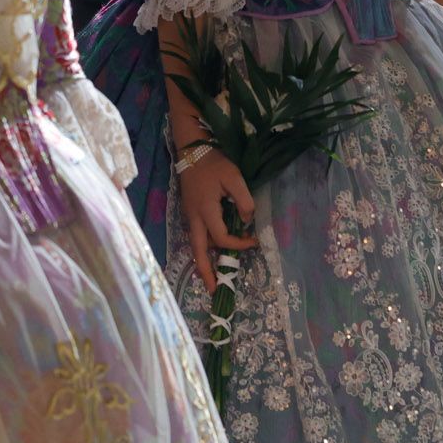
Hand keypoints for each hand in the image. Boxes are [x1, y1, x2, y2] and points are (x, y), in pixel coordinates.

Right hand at [177, 149, 255, 291]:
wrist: (192, 152)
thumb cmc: (214, 164)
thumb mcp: (234, 177)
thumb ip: (243, 200)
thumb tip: (247, 220)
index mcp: (205, 211)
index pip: (222, 238)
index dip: (239, 244)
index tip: (253, 241)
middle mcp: (194, 218)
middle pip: (198, 252)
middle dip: (206, 273)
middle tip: (214, 291)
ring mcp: (189, 217)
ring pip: (196, 246)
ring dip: (204, 263)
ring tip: (211, 280)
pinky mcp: (190, 214)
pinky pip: (196, 238)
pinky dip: (202, 251)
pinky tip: (209, 257)